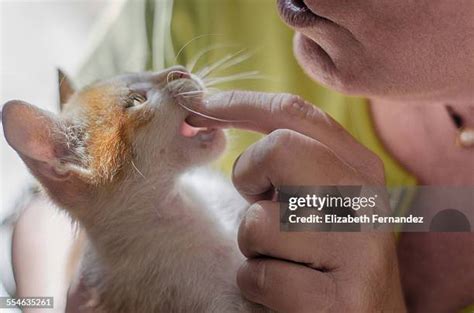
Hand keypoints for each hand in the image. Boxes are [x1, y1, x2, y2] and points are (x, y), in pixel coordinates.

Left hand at [187, 91, 406, 312]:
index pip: (294, 114)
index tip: (196, 108)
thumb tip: (207, 116)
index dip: (238, 104)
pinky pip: (261, 276)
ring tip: (284, 258)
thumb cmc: (324, 252)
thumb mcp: (317, 194)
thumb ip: (286, 158)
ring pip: (258, 222)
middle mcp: (365, 201)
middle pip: (278, 149)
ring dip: (252, 245)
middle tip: (262, 202)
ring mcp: (358, 251)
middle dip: (249, 177)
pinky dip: (258, 284)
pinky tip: (286, 293)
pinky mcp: (341, 301)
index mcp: (359, 167)